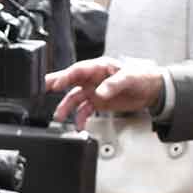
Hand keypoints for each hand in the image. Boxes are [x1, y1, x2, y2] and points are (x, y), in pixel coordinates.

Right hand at [48, 56, 163, 127]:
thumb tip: (100, 91)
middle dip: (55, 84)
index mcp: (99, 67)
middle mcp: (93, 78)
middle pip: (70, 80)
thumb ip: (114, 84)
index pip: (78, 70)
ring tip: (59, 116)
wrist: (151, 90)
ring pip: (74, 98)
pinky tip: (78, 125)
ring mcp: (94, 90)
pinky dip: (80, 118)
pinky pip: (84, 110)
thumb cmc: (142, 77)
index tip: (57, 84)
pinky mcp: (98, 102)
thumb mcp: (129, 78)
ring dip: (66, 107)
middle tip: (41, 88)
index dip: (66, 76)